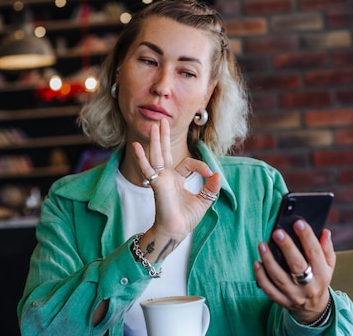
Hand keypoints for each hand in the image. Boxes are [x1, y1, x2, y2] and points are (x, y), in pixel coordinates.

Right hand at [132, 119, 219, 247]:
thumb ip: (211, 187)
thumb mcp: (204, 201)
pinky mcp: (156, 183)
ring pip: (157, 155)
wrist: (176, 231)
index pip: (187, 163)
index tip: (210, 174)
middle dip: (164, 137)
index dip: (200, 165)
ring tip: (153, 125)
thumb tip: (217, 174)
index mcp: (177, 179)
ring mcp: (160, 179)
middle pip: (165, 152)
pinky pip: (147, 168)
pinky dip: (141, 157)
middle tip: (162, 121)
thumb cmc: (186, 218)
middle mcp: (167, 177)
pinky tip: (135, 146)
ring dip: (155, 140)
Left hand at [254, 220, 333, 323]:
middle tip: (277, 232)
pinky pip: (269, 290)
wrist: (314, 308)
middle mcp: (309, 286)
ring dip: (269, 260)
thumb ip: (326, 248)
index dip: (307, 237)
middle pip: (297, 265)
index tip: (298, 223)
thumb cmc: (319, 279)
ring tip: (262, 245)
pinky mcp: (282, 301)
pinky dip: (261, 277)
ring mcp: (294, 295)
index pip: (315, 253)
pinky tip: (256, 263)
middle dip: (287, 247)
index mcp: (322, 274)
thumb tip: (325, 231)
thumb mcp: (328, 265)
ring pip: (279, 278)